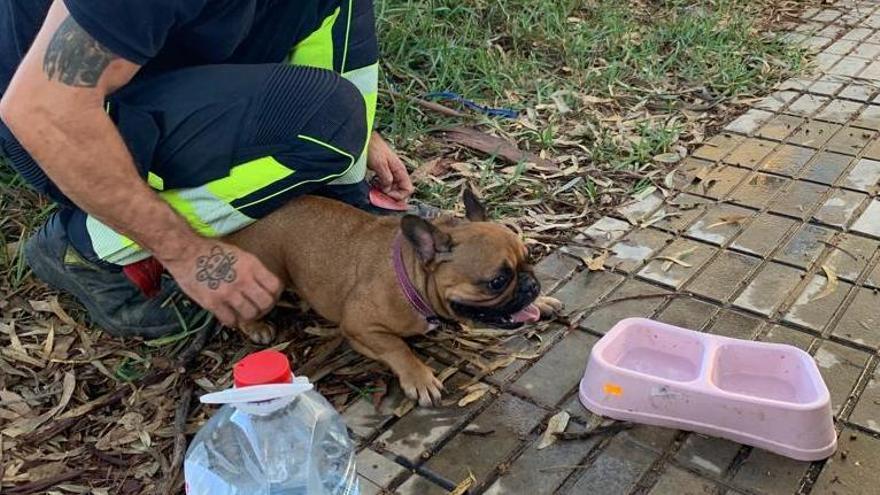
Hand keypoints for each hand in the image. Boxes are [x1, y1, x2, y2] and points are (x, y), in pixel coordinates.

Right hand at [162, 240, 281, 326]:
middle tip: (257, 308)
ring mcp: (228, 292)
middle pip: (267, 303)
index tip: (269, 297)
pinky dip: (232, 321)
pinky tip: (228, 315)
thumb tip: (263, 285)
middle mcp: (243, 279)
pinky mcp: (213, 302)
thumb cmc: (211, 251)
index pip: (275, 286)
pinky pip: (231, 320)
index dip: (274, 295)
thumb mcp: (239, 254)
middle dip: (264, 308)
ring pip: (251, 315)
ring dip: (248, 317)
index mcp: (252, 265)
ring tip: (242, 313)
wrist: (185, 251)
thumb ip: (253, 270)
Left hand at [367, 132, 413, 200]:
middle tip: (379, 195)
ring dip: (385, 192)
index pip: (408, 189)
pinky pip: (386, 183)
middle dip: (392, 195)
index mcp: (400, 169)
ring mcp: (390, 171)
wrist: (363, 136)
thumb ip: (386, 178)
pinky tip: (374, 185)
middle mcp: (397, 172)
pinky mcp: (383, 171)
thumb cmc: (372, 147)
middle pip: (401, 190)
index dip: (398, 196)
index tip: (386, 195)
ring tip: (375, 190)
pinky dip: (381, 187)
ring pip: (393, 188)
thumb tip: (388, 190)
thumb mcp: (380, 164)